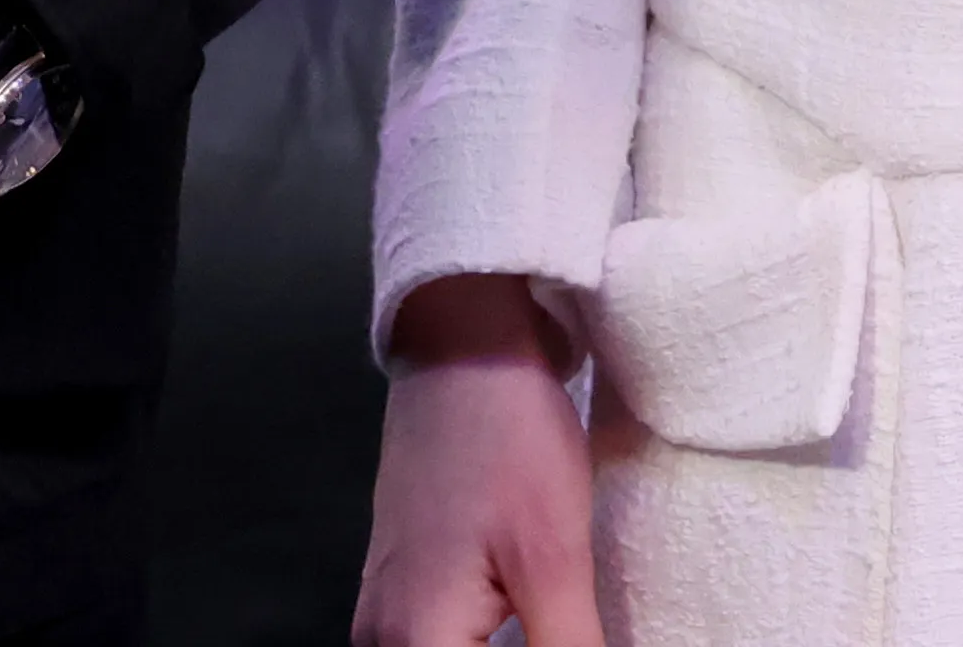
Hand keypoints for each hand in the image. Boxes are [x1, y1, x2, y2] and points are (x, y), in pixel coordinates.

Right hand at [355, 272, 602, 646]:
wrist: (464, 346)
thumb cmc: (507, 439)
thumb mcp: (554, 559)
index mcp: (417, 642)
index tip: (579, 638)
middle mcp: (383, 640)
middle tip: (575, 625)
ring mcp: (385, 614)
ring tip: (565, 622)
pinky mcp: (404, 588)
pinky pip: (441, 645)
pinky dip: (491, 644)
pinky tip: (537, 625)